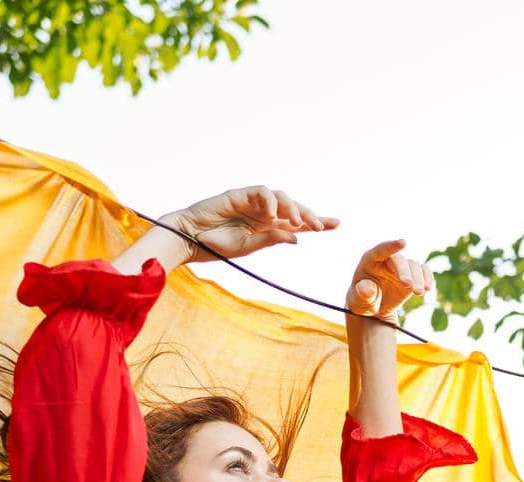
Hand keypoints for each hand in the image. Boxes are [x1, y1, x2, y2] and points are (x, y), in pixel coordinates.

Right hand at [157, 186, 338, 263]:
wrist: (187, 238)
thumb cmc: (214, 246)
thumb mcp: (247, 247)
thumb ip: (270, 240)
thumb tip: (297, 238)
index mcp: (267, 228)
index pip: (297, 224)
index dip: (317, 222)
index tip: (336, 225)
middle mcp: (263, 213)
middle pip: (294, 208)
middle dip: (311, 215)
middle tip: (323, 226)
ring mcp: (252, 203)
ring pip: (281, 198)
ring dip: (293, 209)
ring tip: (299, 223)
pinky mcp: (239, 194)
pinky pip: (262, 192)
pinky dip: (271, 202)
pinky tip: (273, 215)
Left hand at [345, 239, 434, 322]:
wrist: (374, 308)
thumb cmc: (363, 300)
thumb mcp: (359, 300)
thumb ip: (363, 293)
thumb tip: (367, 290)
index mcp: (370, 261)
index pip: (380, 250)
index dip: (391, 246)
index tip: (403, 242)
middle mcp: (387, 260)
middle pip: (399, 260)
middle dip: (405, 271)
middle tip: (408, 285)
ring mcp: (401, 267)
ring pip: (413, 265)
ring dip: (418, 278)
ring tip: (419, 292)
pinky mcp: (413, 275)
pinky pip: (423, 271)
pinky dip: (428, 277)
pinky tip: (428, 288)